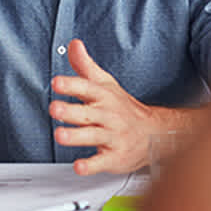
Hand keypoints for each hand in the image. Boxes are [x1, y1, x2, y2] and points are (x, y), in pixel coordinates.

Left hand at [50, 40, 172, 174]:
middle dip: (71, 111)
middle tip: (55, 108)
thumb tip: (73, 44)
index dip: (72, 84)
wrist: (155, 133)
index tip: (57, 82)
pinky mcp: (115, 157)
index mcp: (104, 97)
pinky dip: (91, 165)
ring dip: (76, 136)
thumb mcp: (105, 84)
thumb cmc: (123, 108)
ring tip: (60, 135)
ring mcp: (113, 136)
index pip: (87, 88)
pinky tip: (79, 166)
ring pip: (94, 136)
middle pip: (88, 113)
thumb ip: (85, 66)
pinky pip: (103, 161)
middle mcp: (108, 115)